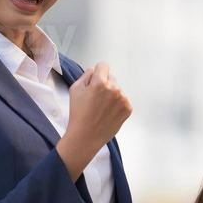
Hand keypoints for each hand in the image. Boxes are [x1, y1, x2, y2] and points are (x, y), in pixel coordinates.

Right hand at [58, 64, 131, 178]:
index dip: (97, 72)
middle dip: (105, 84)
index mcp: (100, 82)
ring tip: (101, 108)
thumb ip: (86, 75)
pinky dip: (117, 104)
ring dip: (112, 94)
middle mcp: (114, 89)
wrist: (86, 136)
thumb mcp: (75, 90)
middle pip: (111, 77)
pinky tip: (108, 113)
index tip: (95, 80)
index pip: (103, 65)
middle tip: (96, 98)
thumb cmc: (78, 114)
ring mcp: (123, 99)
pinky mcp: (128, 109)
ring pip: (118, 89)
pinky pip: (123, 100)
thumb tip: (94, 70)